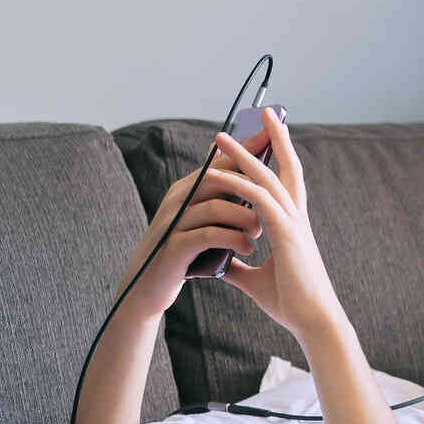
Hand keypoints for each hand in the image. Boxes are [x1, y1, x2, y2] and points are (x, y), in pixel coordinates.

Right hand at [113, 123, 276, 322]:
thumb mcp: (198, 224)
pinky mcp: (174, 247)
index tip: (272, 134)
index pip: (219, 162)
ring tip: (259, 232)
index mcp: (186, 190)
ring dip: (245, 218)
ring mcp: (172, 222)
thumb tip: (245, 183)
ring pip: (216, 206)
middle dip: (251, 182)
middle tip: (278, 196)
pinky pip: (208, 234)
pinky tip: (246, 248)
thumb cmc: (181, 255)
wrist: (145, 289)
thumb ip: (216, 202)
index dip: (245, 148)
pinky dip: (232, 239)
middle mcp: (177, 200)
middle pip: (217, 177)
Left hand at [205, 108, 347, 346]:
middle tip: (265, 112)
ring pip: (268, 178)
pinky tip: (222, 175)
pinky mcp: (286, 235)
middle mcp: (295, 217)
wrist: (312, 321)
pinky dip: (240, 186)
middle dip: (274, 139)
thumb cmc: (291, 302)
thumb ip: (237, 264)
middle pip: (285, 167)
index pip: (285, 181)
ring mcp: (292, 224)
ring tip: (223, 136)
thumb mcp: (254, 280)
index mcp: (291, 225)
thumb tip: (218, 261)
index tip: (269, 134)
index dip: (279, 155)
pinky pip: (260, 202)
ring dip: (245, 155)